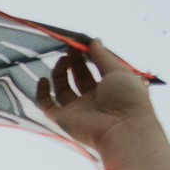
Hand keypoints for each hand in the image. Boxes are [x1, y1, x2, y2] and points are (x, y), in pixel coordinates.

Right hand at [34, 42, 159, 169]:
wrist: (122, 129)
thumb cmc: (127, 98)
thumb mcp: (118, 71)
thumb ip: (103, 56)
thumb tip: (93, 40)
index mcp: (109, 87)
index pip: (95, 68)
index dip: (87, 55)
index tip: (80, 42)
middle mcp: (93, 98)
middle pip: (78, 76)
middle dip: (73, 61)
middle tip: (69, 48)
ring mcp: (77, 108)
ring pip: (62, 88)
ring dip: (60, 73)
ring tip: (62, 60)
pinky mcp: (63, 118)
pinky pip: (47, 105)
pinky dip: (42, 92)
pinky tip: (43, 79)